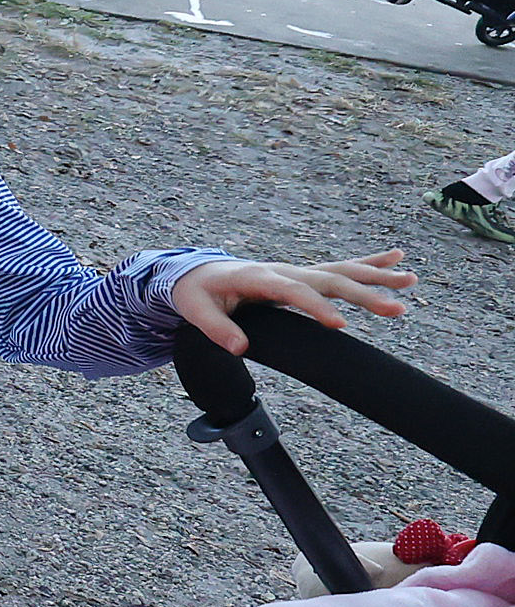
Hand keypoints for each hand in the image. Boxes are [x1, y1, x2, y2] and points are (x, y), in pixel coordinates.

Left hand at [171, 252, 414, 353]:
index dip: (317, 308)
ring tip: (411, 280)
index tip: (341, 325)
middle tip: (397, 309)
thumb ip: (217, 329)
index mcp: (259, 278)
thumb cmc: (197, 293)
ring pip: (342, 271)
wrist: (196, 272)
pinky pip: (340, 267)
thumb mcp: (197, 311)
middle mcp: (284, 270)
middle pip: (329, 279)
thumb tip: (240, 347)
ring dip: (377, 276)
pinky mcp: (303, 275)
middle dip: (363, 294)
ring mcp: (296, 271)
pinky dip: (369, 263)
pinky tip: (397, 259)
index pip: (294, 292)